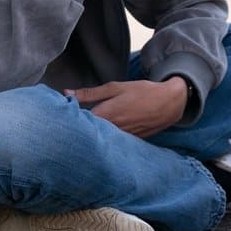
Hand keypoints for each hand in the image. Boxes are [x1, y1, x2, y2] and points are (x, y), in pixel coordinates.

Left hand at [65, 77, 186, 137]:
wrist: (170, 103)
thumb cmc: (143, 92)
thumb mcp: (116, 87)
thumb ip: (90, 93)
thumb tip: (66, 93)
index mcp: (106, 114)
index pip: (78, 122)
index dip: (68, 119)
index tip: (60, 115)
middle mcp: (112, 129)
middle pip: (87, 134)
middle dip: (78, 129)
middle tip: (67, 125)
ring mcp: (121, 138)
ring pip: (99, 140)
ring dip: (91, 136)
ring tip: (83, 132)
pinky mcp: (129, 142)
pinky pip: (112, 143)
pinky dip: (105, 140)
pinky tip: (102, 136)